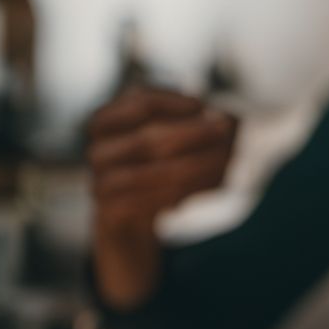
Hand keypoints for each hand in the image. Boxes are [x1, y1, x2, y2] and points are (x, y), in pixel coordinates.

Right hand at [88, 87, 237, 232]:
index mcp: (106, 123)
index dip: (174, 102)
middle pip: (148, 138)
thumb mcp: (169, 143)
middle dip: (192, 133)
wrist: (126, 226)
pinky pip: (148, 202)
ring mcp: (101, 181)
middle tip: (223, 129)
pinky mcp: (109, 212)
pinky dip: (179, 194)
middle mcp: (98, 150)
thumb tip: (230, 121)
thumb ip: (192, 126)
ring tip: (224, 163)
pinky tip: (209, 184)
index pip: (139, 102)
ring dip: (193, 166)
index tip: (203, 105)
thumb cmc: (152, 174)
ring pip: (150, 173)